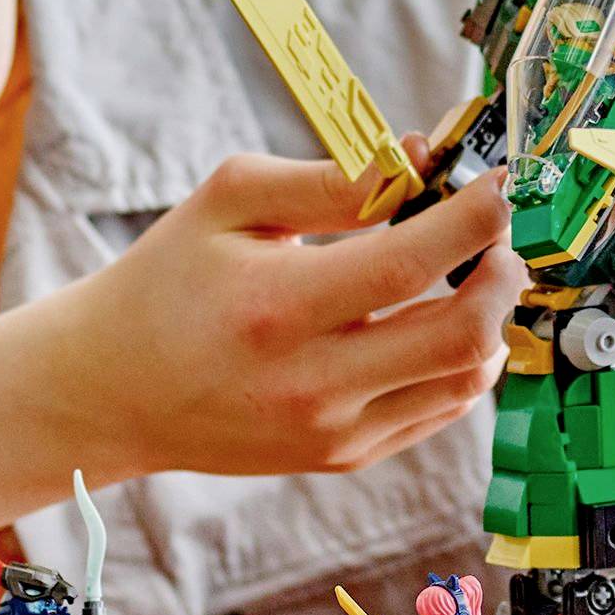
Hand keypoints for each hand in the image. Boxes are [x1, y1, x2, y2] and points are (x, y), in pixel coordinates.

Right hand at [65, 154, 525, 482]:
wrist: (111, 391)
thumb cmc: (167, 281)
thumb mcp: (227, 203)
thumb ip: (327, 178)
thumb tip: (418, 158)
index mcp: (277, 308)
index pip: (410, 265)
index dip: (475, 219)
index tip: (500, 183)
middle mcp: (311, 382)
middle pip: (460, 336)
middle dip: (502, 273)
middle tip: (496, 233)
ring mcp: (332, 431)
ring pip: (465, 380)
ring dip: (490, 319)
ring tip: (469, 274)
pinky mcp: (343, 456)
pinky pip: (439, 409)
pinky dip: (459, 360)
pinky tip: (436, 319)